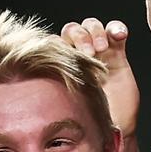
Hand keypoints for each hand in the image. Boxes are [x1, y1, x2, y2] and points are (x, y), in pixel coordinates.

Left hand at [61, 18, 138, 140]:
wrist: (115, 125)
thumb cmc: (89, 119)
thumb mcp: (68, 106)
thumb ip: (54, 93)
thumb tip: (31, 93)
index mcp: (62, 65)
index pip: (54, 42)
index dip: (61, 45)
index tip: (69, 60)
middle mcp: (78, 54)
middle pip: (72, 30)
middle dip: (80, 37)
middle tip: (89, 53)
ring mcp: (98, 51)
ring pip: (91, 26)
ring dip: (96, 32)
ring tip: (102, 48)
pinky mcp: (116, 51)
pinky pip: (114, 30)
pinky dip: (116, 28)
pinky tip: (120, 35)